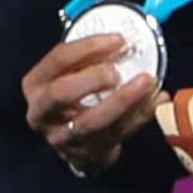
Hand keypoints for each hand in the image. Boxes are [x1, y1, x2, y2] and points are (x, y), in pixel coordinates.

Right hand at [22, 30, 158, 175]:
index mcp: (35, 85)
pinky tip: (157, 99)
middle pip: (61, 93)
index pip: (57, 61)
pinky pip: (117, 133)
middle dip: (92, 78)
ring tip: (148, 81)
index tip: (118, 40)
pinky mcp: (88, 152)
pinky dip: (141, 115)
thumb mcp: (67, 76)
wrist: (73, 144)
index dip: (87, 48)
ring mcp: (63, 136)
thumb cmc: (73, 100)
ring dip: (122, 100)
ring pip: (91, 121)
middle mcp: (42, 112)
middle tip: (117, 71)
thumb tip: (122, 42)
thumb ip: (85, 61)